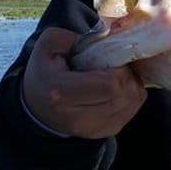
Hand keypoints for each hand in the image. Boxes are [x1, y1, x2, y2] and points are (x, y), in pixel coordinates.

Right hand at [22, 27, 146, 138]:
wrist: (37, 106)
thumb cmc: (46, 71)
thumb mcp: (49, 45)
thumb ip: (72, 36)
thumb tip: (103, 38)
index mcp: (61, 93)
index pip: (110, 85)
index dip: (119, 69)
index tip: (110, 60)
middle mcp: (77, 117)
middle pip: (125, 95)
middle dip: (128, 76)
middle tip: (117, 67)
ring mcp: (92, 129)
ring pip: (133, 104)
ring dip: (132, 85)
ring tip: (118, 77)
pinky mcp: (104, 132)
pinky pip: (133, 111)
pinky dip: (132, 97)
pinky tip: (118, 89)